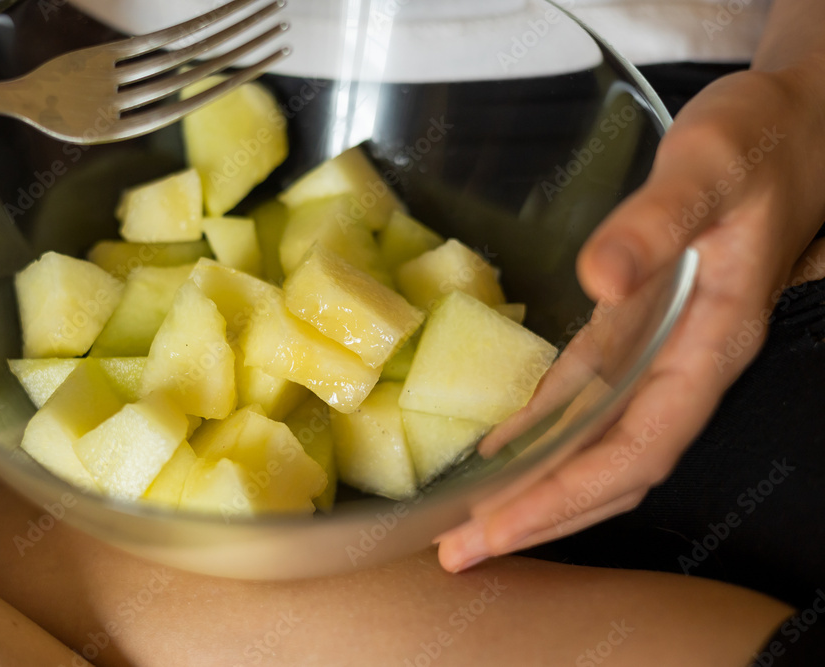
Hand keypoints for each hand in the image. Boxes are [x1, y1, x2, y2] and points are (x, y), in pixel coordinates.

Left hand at [437, 64, 824, 572]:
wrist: (793, 125)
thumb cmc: (758, 142)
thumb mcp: (708, 170)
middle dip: (542, 515)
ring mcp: (669, 351)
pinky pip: (598, 401)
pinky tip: (508, 444)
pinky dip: (551, 432)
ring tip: (474, 519)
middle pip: (616, 470)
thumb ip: (657, 225)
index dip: (566, 497)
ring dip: (542, 486)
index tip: (496, 528)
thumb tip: (599, 279)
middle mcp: (689, 364)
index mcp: (710, 344)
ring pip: (606, 444)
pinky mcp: (648, 329)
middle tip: (461, 550)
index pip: (636, 452)